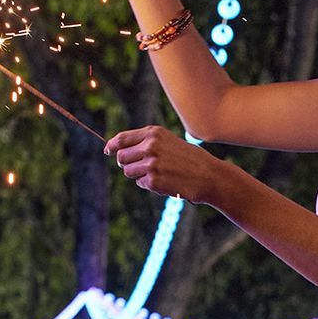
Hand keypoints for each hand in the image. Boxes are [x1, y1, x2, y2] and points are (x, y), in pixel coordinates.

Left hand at [106, 125, 224, 204]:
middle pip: (121, 157)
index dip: (112, 145)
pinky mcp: (153, 180)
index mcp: (153, 133)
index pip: (122, 139)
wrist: (209, 175)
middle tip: (141, 167)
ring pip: (128, 171)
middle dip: (127, 163)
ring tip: (158, 173)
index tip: (108, 150)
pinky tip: (165, 181)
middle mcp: (150, 146)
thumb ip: (145, 142)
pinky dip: (149, 184)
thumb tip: (117, 148)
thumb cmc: (188, 158)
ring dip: (138, 174)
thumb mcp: (167, 141)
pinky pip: (140, 183)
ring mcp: (151, 163)